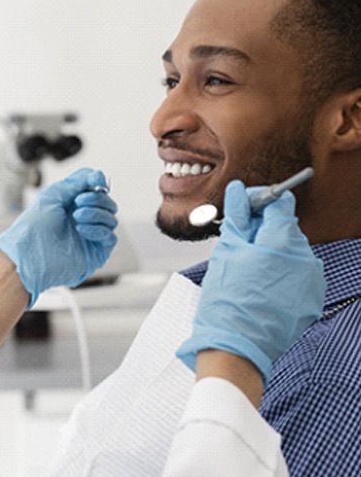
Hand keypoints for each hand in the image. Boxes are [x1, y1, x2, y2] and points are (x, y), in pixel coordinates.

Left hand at [0, 168, 117, 306]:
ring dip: (95, 213)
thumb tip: (99, 176)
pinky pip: (110, 236)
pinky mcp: (96, 253)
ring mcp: (90, 236)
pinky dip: (98, 229)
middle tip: (79, 201)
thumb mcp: (53, 194)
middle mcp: (83, 219)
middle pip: (107, 202)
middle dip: (96, 198)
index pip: (95, 188)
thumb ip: (77, 182)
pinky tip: (81, 229)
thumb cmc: (34, 226)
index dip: (98, 182)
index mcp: (72, 204)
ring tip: (76, 217)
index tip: (96, 180)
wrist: (28, 254)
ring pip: (111, 218)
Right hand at [176, 179, 325, 383]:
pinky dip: (279, 274)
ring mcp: (312, 282)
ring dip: (270, 252)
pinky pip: (296, 275)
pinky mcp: (311, 301)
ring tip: (245, 269)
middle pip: (285, 228)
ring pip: (290, 252)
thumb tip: (239, 190)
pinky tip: (258, 286)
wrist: (236, 347)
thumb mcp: (227, 251)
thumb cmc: (227, 300)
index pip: (280, 202)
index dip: (259, 200)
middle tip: (237, 241)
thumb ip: (238, 216)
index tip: (243, 207)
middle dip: (262, 229)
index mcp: (284, 242)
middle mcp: (307, 259)